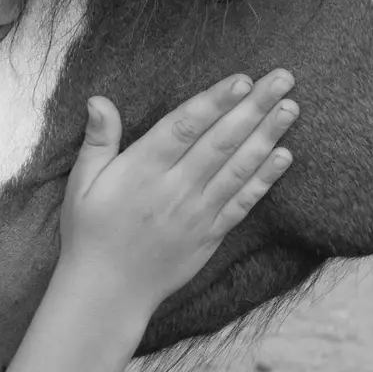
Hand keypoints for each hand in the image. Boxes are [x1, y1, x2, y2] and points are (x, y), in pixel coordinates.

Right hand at [56, 70, 297, 313]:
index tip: (241, 78)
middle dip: (254, 107)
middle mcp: (174, 189)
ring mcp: (197, 213)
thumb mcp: (81, 184)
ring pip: (238, 168)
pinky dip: (265, 179)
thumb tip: (98, 99)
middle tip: (282, 78)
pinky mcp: (211, 234)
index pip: (183, 127)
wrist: (108, 293)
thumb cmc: (90, 234)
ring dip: (267, 136)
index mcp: (141, 170)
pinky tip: (285, 156)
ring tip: (291, 108)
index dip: (215, 101)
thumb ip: (97, 140)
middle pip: (220, 141)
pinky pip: (243, 202)